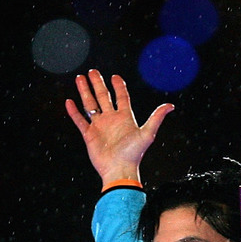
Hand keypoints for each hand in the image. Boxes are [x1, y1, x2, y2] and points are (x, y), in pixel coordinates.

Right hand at [64, 69, 174, 186]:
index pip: (121, 97)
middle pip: (103, 96)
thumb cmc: (133, 154)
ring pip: (90, 105)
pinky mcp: (89, 135)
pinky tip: (69, 101)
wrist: (119, 169)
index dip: (119, 86)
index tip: (115, 76)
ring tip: (79, 79)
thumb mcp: (147, 133)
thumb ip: (156, 118)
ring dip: (84, 92)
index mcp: (125, 117)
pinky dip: (74, 111)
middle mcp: (111, 119)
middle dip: (97, 83)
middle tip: (92, 71)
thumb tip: (170, 105)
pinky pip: (80, 120)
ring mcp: (99, 126)